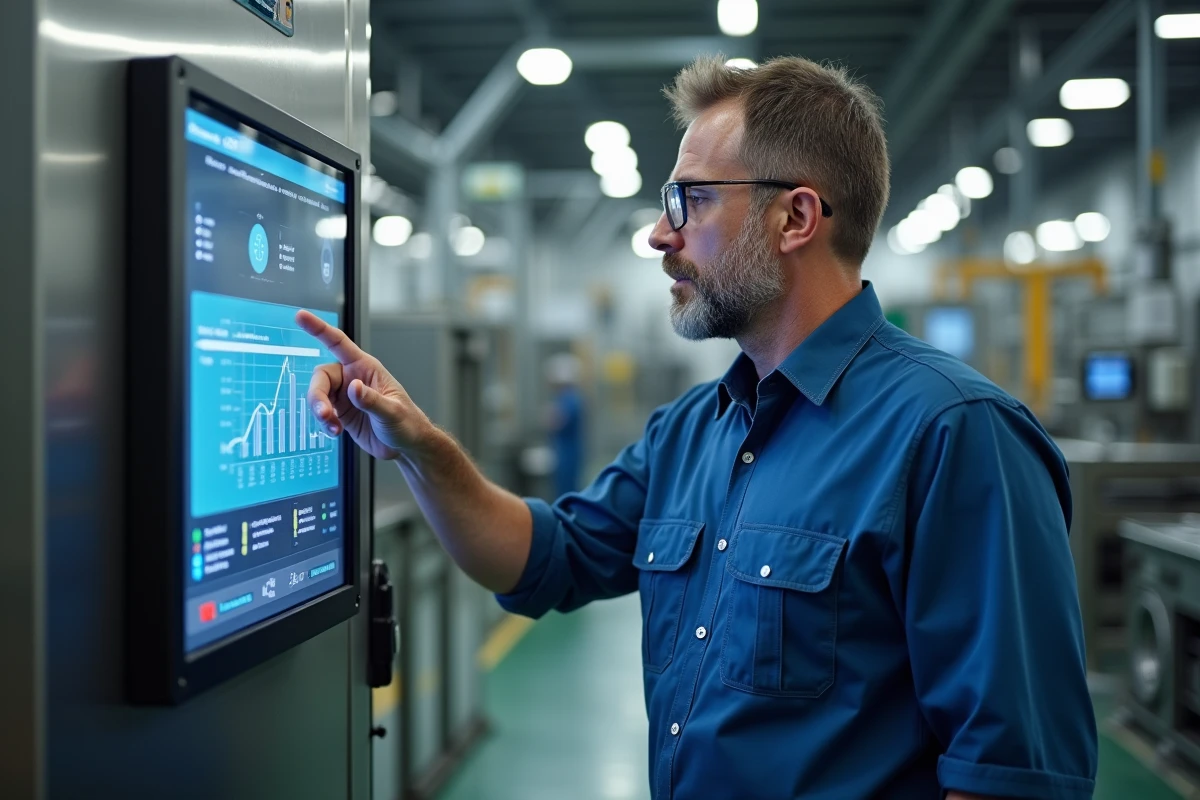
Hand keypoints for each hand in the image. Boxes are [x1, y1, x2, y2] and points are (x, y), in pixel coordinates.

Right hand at [296, 310, 432, 460]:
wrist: (407, 446)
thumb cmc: (408, 423)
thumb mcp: (393, 411)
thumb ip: (372, 400)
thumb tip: (353, 386)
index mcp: (366, 367)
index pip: (338, 342)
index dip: (319, 328)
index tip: (301, 316)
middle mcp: (352, 378)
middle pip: (322, 377)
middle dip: (317, 395)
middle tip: (324, 414)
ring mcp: (345, 396)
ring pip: (318, 396)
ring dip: (319, 411)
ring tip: (332, 427)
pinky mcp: (341, 413)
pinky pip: (322, 412)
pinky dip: (323, 422)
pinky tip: (334, 431)